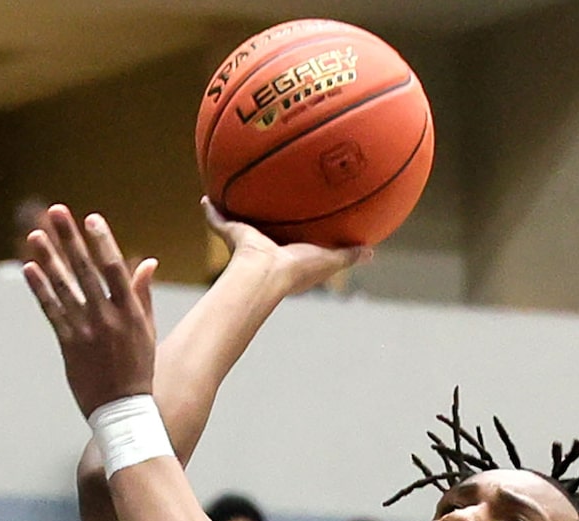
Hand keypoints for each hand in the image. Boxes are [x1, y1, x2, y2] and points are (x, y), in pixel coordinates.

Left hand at [24, 206, 160, 417]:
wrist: (123, 410)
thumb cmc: (137, 368)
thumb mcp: (146, 330)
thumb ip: (142, 294)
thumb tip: (147, 261)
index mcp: (130, 312)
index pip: (114, 268)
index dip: (102, 242)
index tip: (91, 218)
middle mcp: (107, 318)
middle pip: (85, 270)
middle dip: (70, 239)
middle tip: (57, 211)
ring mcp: (86, 332)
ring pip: (64, 288)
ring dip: (49, 259)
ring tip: (35, 235)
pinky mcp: (69, 346)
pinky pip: (52, 312)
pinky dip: (40, 290)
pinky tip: (30, 269)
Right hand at [202, 197, 370, 297]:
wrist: (266, 273)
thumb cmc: (297, 269)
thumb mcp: (329, 260)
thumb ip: (348, 255)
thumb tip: (372, 252)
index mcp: (285, 255)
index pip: (292, 239)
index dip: (294, 228)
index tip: (297, 214)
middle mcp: (265, 248)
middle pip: (265, 227)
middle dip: (264, 214)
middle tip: (267, 196)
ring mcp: (246, 242)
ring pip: (241, 221)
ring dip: (235, 209)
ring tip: (233, 188)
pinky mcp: (232, 234)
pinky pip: (220, 219)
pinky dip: (212, 210)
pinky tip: (206, 197)